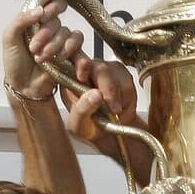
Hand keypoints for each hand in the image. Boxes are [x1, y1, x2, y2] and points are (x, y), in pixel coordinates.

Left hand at [4, 0, 79, 100]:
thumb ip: (21, 20)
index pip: (51, 4)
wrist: (23, 86)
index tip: (44, 15)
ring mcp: (61, 42)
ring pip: (69, 34)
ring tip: (42, 58)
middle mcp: (51, 29)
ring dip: (55, 46)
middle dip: (45, 35)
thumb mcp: (9, 38)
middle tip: (34, 48)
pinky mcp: (71, 55)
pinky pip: (80, 48)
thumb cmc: (15, 62)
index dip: (51, 7)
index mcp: (37, 21)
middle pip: (58, 22)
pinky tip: (61, 59)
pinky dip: (71, 52)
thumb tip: (39, 10)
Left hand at [66, 57, 150, 174]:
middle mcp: (85, 69)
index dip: (79, 66)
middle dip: (107, 87)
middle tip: (113, 108)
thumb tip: (96, 95)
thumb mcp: (80, 124)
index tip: (82, 78)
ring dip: (117, 95)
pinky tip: (119, 105)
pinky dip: (126, 95)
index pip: (71, 62)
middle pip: (98, 66)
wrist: (109, 132)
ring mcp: (103, 68)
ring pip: (114, 71)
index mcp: (68, 78)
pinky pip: (126, 79)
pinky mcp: (120, 72)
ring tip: (114, 112)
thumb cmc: (89, 126)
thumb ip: (83, 109)